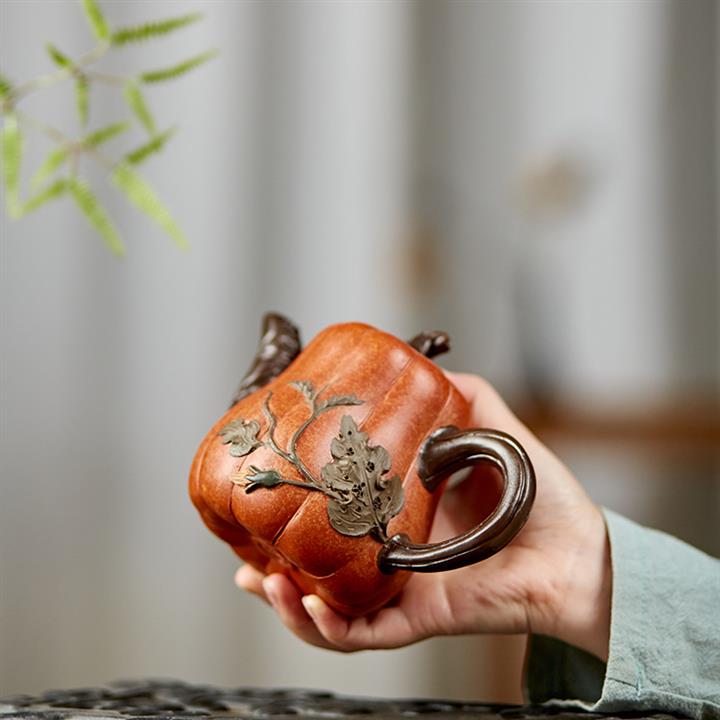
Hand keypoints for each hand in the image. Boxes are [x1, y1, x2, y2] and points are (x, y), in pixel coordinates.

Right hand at [235, 372, 610, 659]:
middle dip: (273, 571)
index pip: (334, 522)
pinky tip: (306, 603)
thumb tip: (428, 364)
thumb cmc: (540, 496)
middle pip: (318, 573)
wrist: (578, 550)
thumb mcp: (492, 432)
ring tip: (261, 580)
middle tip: (243, 559)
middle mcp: (391, 560)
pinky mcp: (419, 620)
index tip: (263, 496)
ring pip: (328, 612)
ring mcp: (402, 594)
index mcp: (399, 519)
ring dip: (287, 602)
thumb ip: (463, 396)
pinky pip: (363, 635)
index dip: (294, 515)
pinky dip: (328, 626)